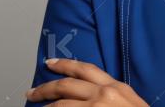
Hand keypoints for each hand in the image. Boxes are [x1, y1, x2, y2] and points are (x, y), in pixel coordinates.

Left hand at [25, 58, 147, 105]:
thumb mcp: (132, 104)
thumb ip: (115, 96)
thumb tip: (95, 97)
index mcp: (116, 88)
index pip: (86, 69)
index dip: (65, 64)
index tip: (51, 62)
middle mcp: (104, 95)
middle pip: (66, 85)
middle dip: (45, 88)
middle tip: (32, 92)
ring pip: (60, 105)